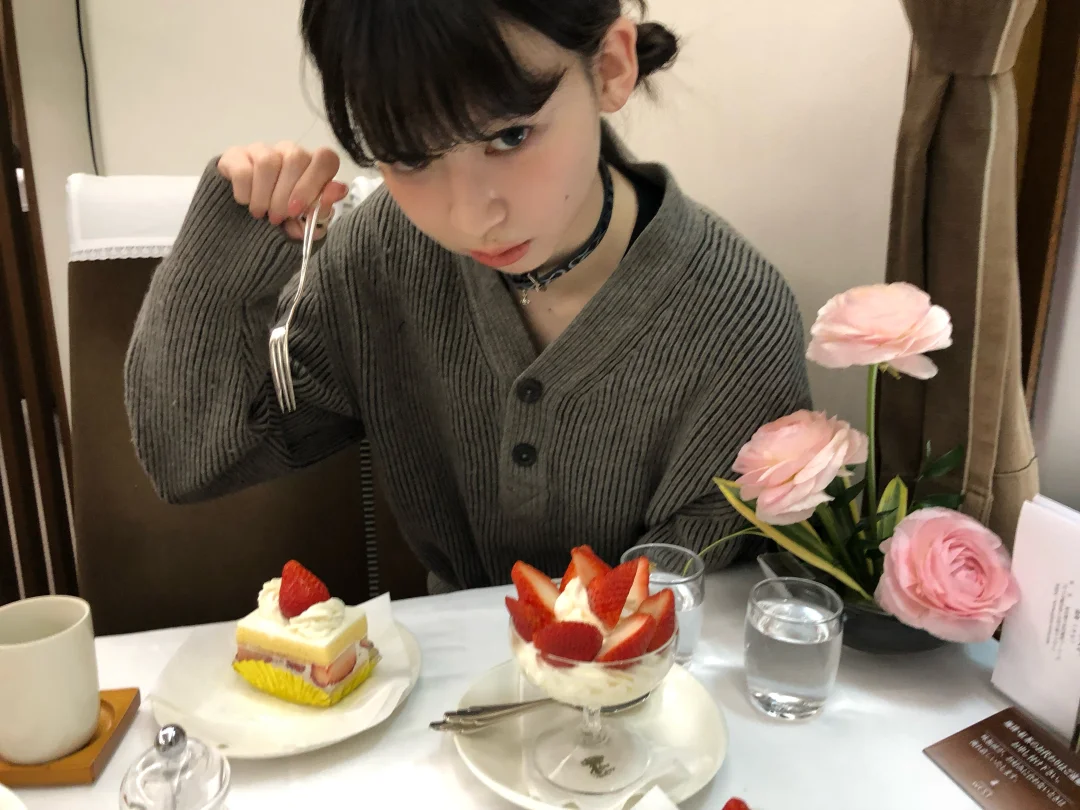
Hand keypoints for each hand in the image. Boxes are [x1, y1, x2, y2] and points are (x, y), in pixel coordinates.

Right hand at [217, 142, 349, 239]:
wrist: (245, 224)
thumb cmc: (284, 221)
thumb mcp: (305, 224)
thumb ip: (322, 210)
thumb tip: (339, 189)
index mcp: (314, 167)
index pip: (326, 158)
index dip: (314, 183)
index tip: (299, 210)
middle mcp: (291, 152)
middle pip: (296, 158)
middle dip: (285, 195)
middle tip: (276, 218)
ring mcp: (263, 150)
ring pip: (268, 162)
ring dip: (264, 196)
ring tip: (261, 213)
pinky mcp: (236, 155)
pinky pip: (243, 169)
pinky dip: (245, 193)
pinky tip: (246, 202)